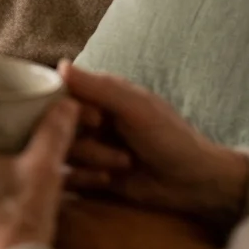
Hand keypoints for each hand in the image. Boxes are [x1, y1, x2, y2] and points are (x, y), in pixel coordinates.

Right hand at [59, 60, 247, 229]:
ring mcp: (87, 148)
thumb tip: (61, 65)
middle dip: (83, 140)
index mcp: (98, 96)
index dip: (67, 108)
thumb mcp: (137, 108)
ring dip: (91, 159)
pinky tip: (108, 180)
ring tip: (123, 164)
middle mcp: (87, 120)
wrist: (194, 183)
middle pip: (55, 126)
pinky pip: (66, 175)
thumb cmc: (171, 138)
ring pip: (60, 151)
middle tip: (114, 146)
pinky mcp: (87, 175)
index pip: (60, 93)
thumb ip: (99, 88)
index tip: (95, 119)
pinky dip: (84, 178)